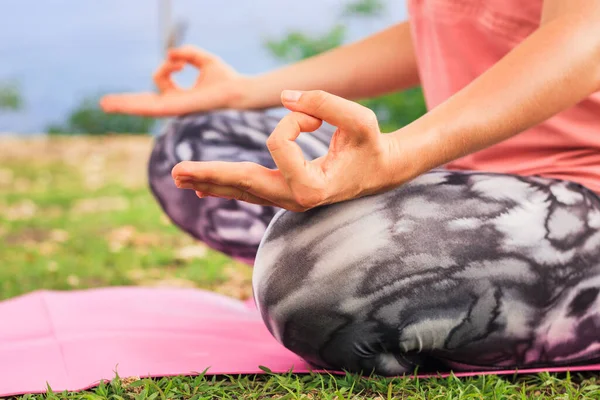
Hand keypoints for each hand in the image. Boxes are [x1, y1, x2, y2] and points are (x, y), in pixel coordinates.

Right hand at [99, 45, 246, 115]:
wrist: (238, 91)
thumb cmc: (227, 79)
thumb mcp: (204, 60)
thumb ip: (187, 54)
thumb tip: (171, 53)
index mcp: (180, 96)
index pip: (160, 82)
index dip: (167, 66)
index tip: (181, 62)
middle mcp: (175, 105)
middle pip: (145, 104)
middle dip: (126, 103)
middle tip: (105, 104)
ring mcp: (175, 109)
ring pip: (143, 107)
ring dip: (124, 105)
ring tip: (105, 105)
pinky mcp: (176, 108)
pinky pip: (151, 107)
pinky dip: (134, 105)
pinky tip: (118, 105)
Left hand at [171, 90, 406, 210]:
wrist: (379, 172)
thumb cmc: (371, 147)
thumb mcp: (359, 121)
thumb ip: (325, 104)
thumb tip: (285, 97)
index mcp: (312, 188)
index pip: (280, 145)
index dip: (293, 120)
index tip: (314, 116)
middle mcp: (295, 199)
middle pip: (244, 183)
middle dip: (210, 174)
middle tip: (176, 172)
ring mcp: (286, 199)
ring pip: (242, 189)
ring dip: (210, 180)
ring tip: (178, 177)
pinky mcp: (283, 193)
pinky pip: (248, 190)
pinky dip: (225, 185)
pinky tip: (202, 189)